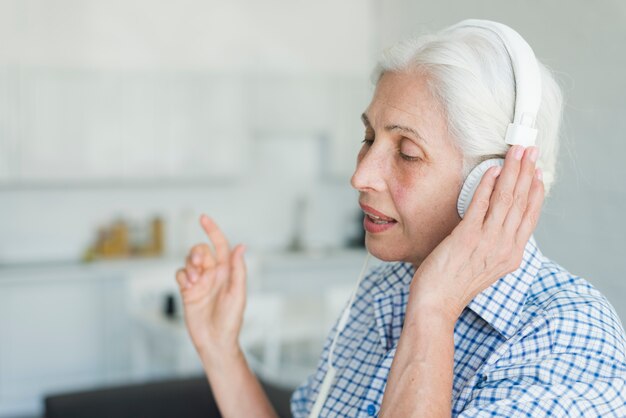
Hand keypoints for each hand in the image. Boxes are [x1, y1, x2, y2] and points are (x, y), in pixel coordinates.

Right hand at [175, 215, 246, 359]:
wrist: (215, 340)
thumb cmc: (231, 319)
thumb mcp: (238, 293)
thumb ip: (238, 269)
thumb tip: (241, 246)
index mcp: (227, 271)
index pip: (220, 244)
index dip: (212, 230)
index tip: (203, 218)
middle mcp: (213, 273)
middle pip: (200, 250)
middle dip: (196, 254)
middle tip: (199, 268)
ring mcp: (199, 281)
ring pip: (188, 261)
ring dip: (189, 266)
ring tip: (195, 282)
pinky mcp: (187, 290)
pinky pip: (180, 274)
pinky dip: (182, 276)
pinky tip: (188, 287)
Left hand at [408, 145, 543, 321]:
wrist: (436, 304)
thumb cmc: (454, 284)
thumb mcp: (485, 266)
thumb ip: (495, 244)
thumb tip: (496, 221)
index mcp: (512, 255)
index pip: (531, 216)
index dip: (535, 191)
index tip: (537, 171)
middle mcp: (505, 247)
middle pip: (522, 202)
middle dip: (527, 172)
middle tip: (530, 150)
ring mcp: (487, 242)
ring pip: (506, 199)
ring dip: (512, 171)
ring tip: (516, 152)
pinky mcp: (467, 237)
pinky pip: (481, 205)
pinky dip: (487, 185)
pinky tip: (491, 171)